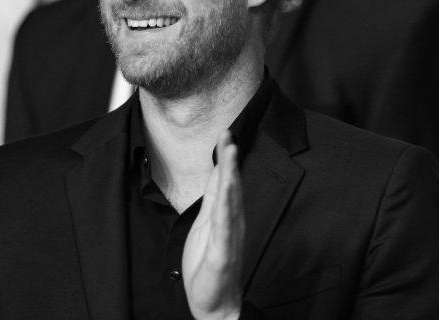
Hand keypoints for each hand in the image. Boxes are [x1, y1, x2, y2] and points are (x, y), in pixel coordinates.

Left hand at [183, 131, 243, 319]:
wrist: (214, 303)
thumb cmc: (209, 265)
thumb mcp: (206, 225)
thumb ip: (213, 198)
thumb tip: (217, 172)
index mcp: (225, 215)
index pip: (225, 182)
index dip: (225, 159)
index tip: (224, 135)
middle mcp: (231, 222)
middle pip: (231, 186)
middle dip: (229, 161)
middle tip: (228, 135)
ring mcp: (229, 236)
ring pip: (231, 202)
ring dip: (231, 177)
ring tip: (230, 154)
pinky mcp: (223, 253)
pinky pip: (225, 227)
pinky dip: (227, 208)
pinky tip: (227, 192)